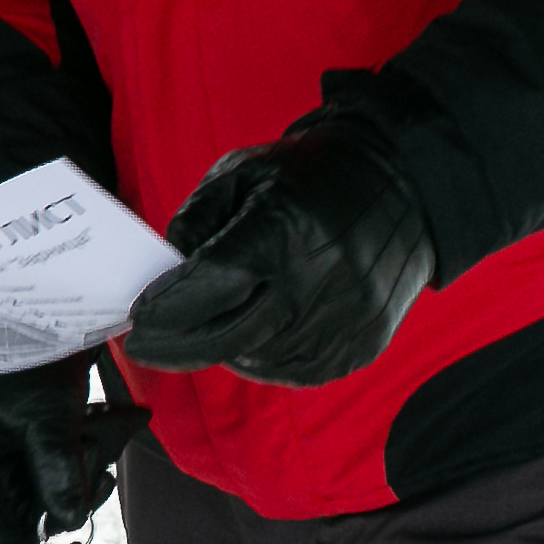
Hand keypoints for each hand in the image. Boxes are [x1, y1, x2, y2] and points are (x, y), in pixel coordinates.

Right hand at [0, 351, 145, 543]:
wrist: (37, 308)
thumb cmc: (28, 353)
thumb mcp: (44, 408)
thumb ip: (56, 463)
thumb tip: (69, 522)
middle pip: (6, 536)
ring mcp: (3, 465)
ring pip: (41, 511)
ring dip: (81, 484)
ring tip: (100, 432)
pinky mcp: (31, 456)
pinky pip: (58, 488)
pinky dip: (86, 471)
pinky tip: (103, 430)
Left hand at [122, 112, 435, 387]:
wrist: (405, 185)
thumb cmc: (314, 175)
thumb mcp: (244, 172)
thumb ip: (197, 218)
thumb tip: (169, 271)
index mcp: (283, 233)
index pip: (208, 287)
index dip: (167, 308)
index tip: (138, 319)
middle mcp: (315, 283)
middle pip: (226, 337)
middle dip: (177, 345)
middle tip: (146, 346)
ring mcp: (342, 320)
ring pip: (258, 359)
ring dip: (221, 350)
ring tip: (203, 332)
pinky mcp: (362, 344)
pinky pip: (297, 372)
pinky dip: (265, 359)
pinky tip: (252, 338)